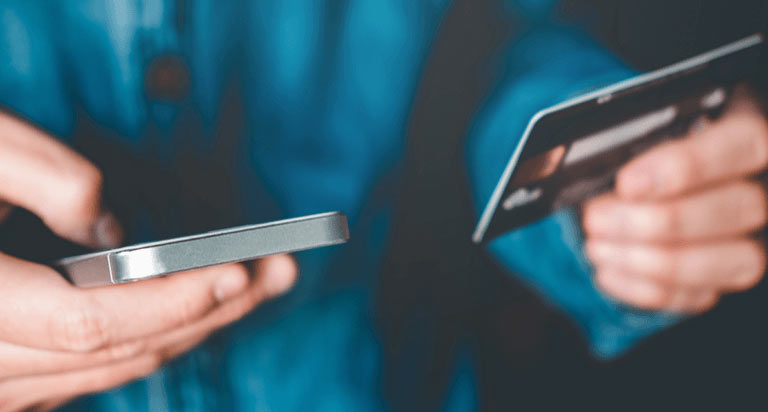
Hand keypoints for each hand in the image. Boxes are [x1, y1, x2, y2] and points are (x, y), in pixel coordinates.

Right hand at [0, 113, 297, 411]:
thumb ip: (47, 178)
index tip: (240, 269)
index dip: (171, 299)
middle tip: (277, 272)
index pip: (90, 321)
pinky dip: (146, 341)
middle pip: (116, 350)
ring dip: (188, 329)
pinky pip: (85, 373)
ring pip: (108, 369)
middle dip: (209, 311)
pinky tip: (189, 313)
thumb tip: (112, 231)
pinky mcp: (5, 375)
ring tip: (253, 288)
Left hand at [583, 86, 767, 312]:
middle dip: (661, 221)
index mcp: (741, 135)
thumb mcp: (627, 136)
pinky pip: (700, 295)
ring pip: (736, 260)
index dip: (688, 165)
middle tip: (598, 218)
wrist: (621, 191)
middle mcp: (759, 188)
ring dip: (654, 260)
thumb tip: (603, 171)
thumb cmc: (630, 156)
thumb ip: (626, 145)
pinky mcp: (722, 280)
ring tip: (597, 246)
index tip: (629, 183)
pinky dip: (646, 288)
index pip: (743, 143)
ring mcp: (749, 239)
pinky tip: (607, 269)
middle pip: (743, 207)